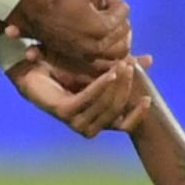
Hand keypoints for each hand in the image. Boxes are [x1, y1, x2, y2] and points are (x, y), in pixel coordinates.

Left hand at [9, 53, 151, 137]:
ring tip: (123, 66)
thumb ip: (122, 67)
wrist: (35, 67)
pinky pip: (87, 99)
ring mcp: (74, 120)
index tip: (148, 99)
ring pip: (104, 107)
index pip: (124, 126)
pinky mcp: (63, 111)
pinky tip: (109, 73)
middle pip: (115, 111)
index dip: (137, 115)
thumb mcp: (99, 67)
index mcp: (98, 119)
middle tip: (132, 66)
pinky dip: (100, 86)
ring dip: (116, 86)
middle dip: (126, 88)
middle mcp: (87, 125)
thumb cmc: (66, 69)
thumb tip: (150, 59)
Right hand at [13, 0, 130, 68]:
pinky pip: (105, 59)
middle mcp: (97, 44)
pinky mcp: (79, 58)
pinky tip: (101, 36)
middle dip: (117, 17)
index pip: (123, 12)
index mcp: (101, 26)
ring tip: (107, 23)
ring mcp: (88, 54)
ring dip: (118, 36)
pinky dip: (108, 49)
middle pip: (124, 31)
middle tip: (104, 7)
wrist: (28, 11)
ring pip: (119, 50)